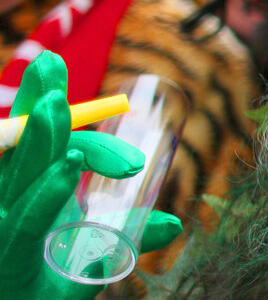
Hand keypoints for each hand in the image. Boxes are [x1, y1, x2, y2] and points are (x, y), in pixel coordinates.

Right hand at [0, 51, 181, 297]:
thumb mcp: (95, 252)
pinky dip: (47, 191)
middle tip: (52, 66)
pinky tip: (66, 167)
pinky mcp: (11, 252)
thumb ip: (130, 232)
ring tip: (58, 105)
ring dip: (43, 138)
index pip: (35, 141)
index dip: (45, 105)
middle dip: (38, 106)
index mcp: (31, 191)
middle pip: (23, 146)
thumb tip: (173, 224)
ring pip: (22, 174)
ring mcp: (6, 226)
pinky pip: (28, 218)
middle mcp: (13, 202)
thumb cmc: (53, 284)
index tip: (53, 65)